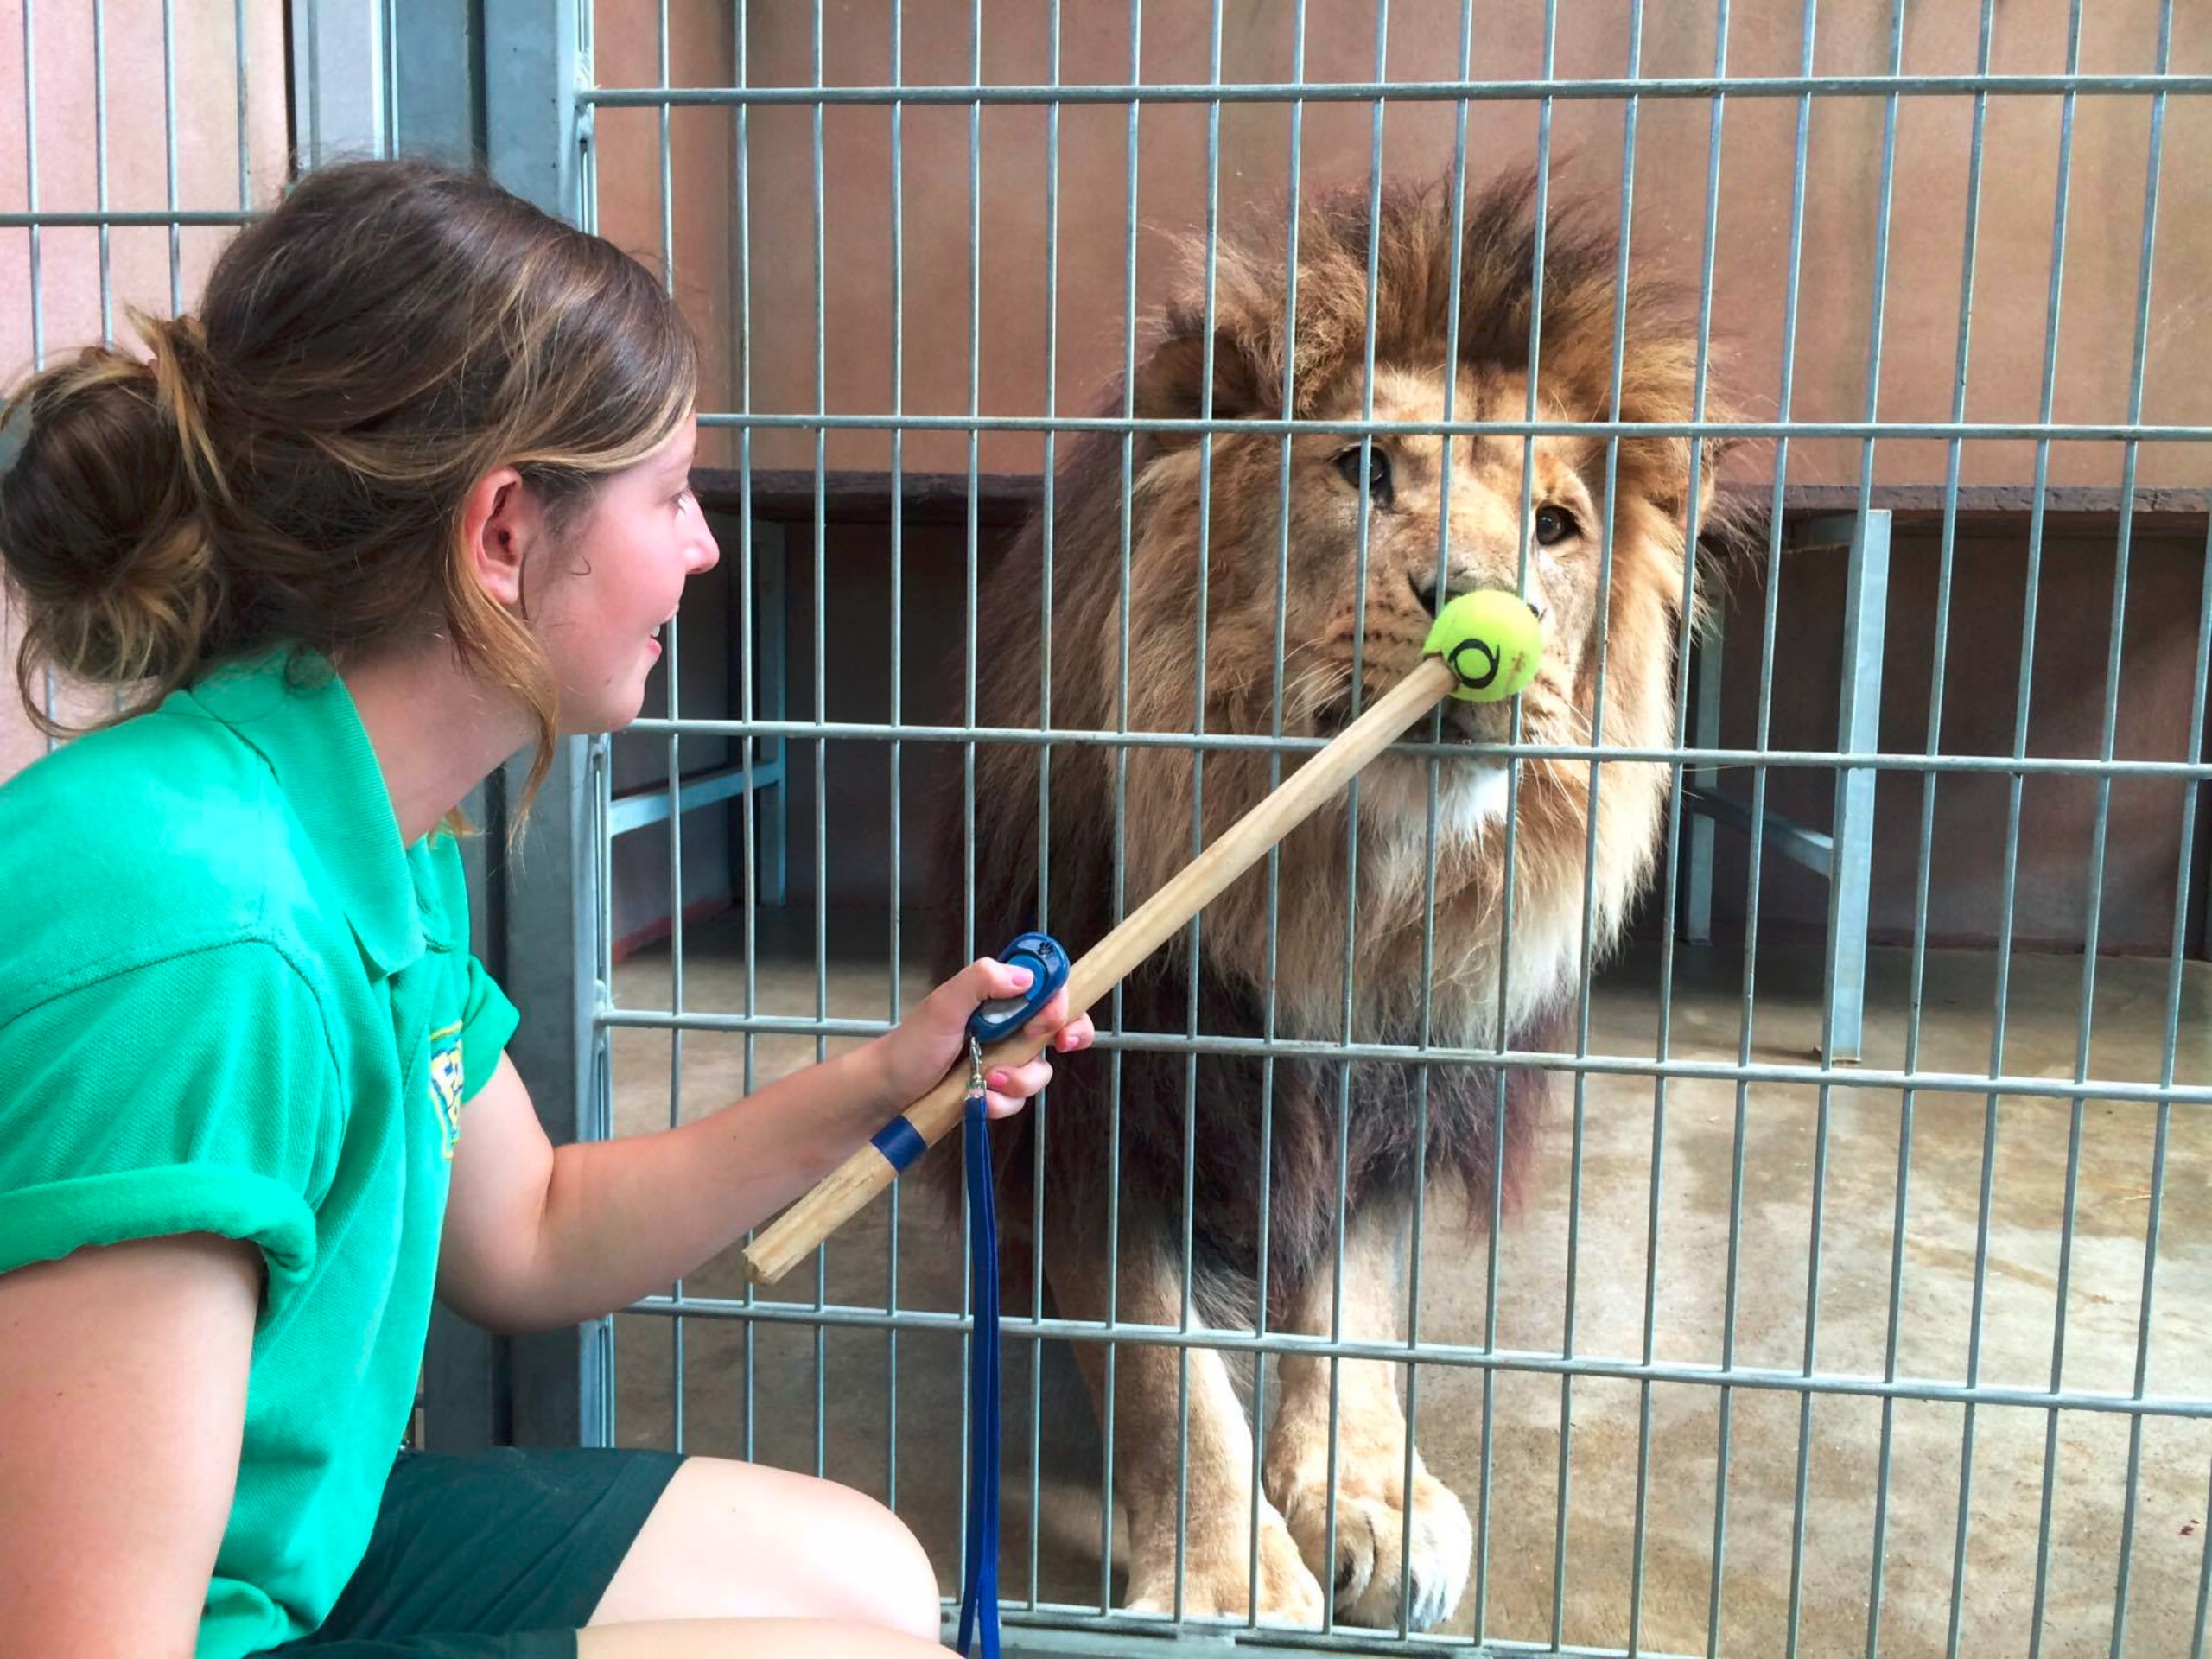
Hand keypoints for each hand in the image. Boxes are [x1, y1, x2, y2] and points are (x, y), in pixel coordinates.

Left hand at [861, 957, 1094, 1120]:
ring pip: (1041, 1069)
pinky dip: (1004, 1102)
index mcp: (996, 994)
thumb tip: (1026, 977)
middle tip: (1059, 1046)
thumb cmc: (911, 1046)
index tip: (1053, 1021)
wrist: (887, 1094)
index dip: (1061, 1000)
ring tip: (989, 1083)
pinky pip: (1021, 1098)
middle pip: (1060, 1024)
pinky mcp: (998, 1089)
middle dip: (1066, 1036)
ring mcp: (1005, 1057)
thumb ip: (981, 981)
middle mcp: (1008, 1023)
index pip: (1049, 985)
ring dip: (1021, 1080)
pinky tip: (981, 1102)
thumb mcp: (943, 1006)